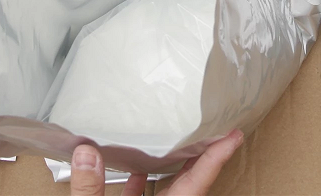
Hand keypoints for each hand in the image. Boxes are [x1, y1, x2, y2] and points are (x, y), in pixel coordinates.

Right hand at [70, 130, 243, 195]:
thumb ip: (90, 193)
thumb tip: (86, 153)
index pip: (196, 184)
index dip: (216, 158)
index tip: (234, 136)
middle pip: (189, 186)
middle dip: (201, 158)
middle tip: (210, 130)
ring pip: (169, 195)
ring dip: (173, 170)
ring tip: (177, 142)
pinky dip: (142, 186)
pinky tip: (134, 171)